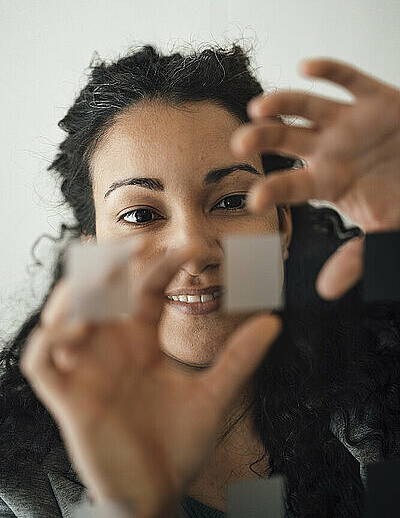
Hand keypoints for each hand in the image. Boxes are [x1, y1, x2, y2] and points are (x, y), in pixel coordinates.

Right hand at [20, 243, 280, 517]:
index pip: (144, 290)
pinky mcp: (68, 399)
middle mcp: (111, 348)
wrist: (160, 494)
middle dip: (110, 264)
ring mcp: (87, 371)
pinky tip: (73, 330)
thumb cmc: (179, 446)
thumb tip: (274, 321)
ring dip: (74, 294)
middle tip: (136, 245)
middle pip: (98, 292)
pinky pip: (40, 362)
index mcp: (142, 342)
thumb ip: (239, 358)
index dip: (162, 265)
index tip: (191, 249)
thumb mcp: (213, 396)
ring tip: (99, 280)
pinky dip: (48, 340)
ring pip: (62, 317)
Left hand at [231, 58, 399, 298]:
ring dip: (281, 104)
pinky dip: (328, 70)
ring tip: (260, 107)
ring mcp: (349, 122)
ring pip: (305, 107)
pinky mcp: (374, 98)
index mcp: (328, 181)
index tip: (252, 200)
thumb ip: (356, 259)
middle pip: (284, 140)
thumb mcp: (384, 234)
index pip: (291, 186)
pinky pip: (347, 79)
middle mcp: (329, 149)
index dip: (272, 190)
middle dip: (261, 139)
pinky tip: (306, 67)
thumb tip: (326, 290)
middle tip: (239, 143)